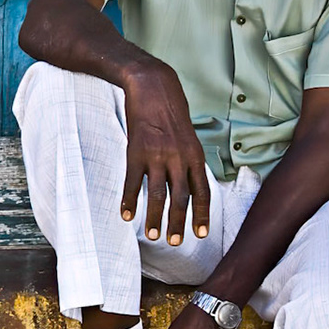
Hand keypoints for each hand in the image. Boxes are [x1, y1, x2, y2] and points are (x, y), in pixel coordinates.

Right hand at [119, 61, 211, 244]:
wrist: (152, 86)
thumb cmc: (171, 110)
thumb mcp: (188, 134)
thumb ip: (189, 159)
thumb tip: (190, 183)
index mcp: (194, 155)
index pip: (202, 191)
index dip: (202, 214)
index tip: (201, 234)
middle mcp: (178, 157)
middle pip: (181, 197)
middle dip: (178, 223)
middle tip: (174, 242)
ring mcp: (156, 155)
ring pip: (158, 194)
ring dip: (155, 218)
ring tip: (152, 236)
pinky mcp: (135, 151)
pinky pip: (132, 182)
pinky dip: (129, 200)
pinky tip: (126, 215)